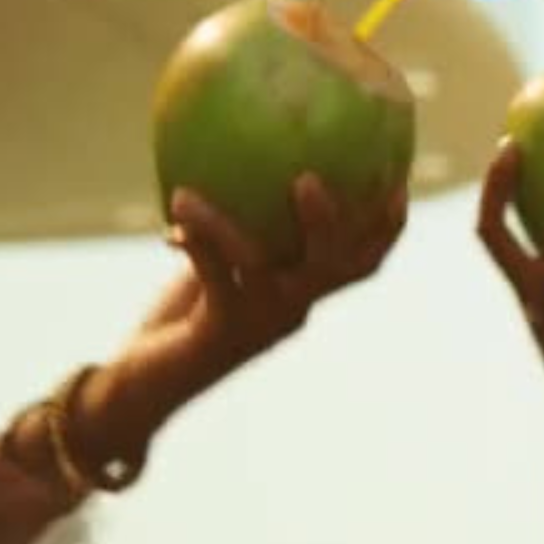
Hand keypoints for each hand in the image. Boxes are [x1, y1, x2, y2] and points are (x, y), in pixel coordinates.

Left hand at [107, 176, 407, 417]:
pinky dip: (200, 232)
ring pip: (263, 266)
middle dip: (332, 224)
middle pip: (332, 268)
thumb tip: (226, 155)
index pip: (360, 264)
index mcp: (300, 295)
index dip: (387, 228)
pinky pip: (214, 272)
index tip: (399, 180)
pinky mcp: (219, 331)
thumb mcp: (212, 268)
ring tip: (224, 185)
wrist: (145, 388)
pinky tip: (181, 199)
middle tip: (311, 180)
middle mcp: (288, 311)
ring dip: (239, 220)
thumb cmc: (178, 323)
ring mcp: (257, 324)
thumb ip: (230, 230)